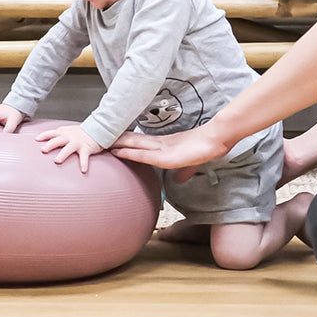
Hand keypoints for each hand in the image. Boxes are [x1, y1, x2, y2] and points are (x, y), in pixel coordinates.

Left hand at [34, 124, 102, 173]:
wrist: (97, 129)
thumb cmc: (80, 132)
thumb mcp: (68, 130)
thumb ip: (59, 134)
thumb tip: (47, 139)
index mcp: (64, 133)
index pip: (52, 133)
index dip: (44, 135)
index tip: (36, 139)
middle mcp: (70, 137)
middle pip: (58, 140)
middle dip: (50, 145)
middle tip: (43, 150)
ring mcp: (78, 142)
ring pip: (69, 148)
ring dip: (63, 154)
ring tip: (57, 161)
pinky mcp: (86, 148)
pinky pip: (84, 157)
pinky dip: (84, 163)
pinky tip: (83, 170)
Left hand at [110, 125, 228, 180]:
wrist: (217, 139)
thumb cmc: (206, 148)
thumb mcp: (191, 164)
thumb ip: (183, 171)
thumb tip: (178, 179)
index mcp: (164, 145)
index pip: (140, 143)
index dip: (125, 141)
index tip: (112, 139)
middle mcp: (159, 144)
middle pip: (133, 141)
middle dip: (117, 140)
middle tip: (99, 137)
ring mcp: (162, 148)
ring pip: (135, 145)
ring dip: (119, 144)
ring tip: (103, 142)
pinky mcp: (166, 156)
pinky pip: (145, 154)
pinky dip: (131, 153)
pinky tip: (120, 152)